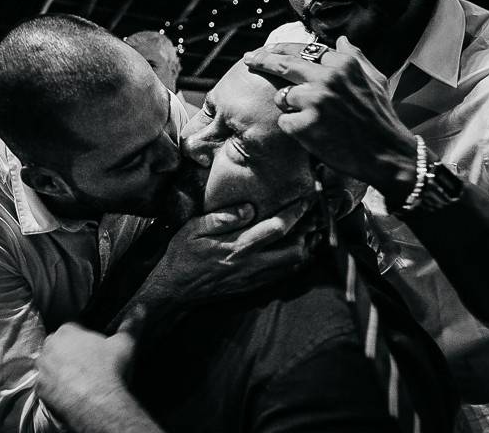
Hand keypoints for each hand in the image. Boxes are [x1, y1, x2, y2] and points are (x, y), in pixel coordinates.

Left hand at [36, 312, 143, 427]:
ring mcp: (42, 367)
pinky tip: (68, 393)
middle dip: (69, 354)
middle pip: (58, 346)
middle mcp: (49, 345)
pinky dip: (53, 388)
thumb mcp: (125, 344)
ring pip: (49, 365)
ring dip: (59, 370)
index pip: (73, 330)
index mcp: (67, 330)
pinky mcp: (39, 387)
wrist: (98, 402)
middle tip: (87, 367)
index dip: (84, 341)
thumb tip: (141, 308)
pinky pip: (45, 385)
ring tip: (78, 381)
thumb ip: (131, 324)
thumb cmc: (111, 369)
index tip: (94, 352)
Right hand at [158, 197, 312, 302]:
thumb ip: (220, 218)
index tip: (306, 200)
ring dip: (305, 248)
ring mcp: (253, 277)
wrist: (175, 289)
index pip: (275, 229)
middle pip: (294, 251)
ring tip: (310, 231)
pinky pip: (282, 276)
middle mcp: (250, 264)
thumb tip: (248, 208)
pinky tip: (296, 251)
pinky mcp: (252, 286)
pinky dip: (295, 263)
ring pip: (292, 266)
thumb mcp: (192, 229)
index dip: (295, 214)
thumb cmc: (181, 255)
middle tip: (313, 216)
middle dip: (308, 233)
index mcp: (237, 246)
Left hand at [243, 37, 417, 203]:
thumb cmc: (380, 118)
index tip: (268, 49)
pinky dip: (294, 128)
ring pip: (282, 97)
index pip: (304, 49)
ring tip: (315, 120)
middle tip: (248, 59)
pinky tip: (314, 134)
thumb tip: (341, 40)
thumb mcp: (375, 80)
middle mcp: (327, 78)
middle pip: (284, 63)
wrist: (387, 154)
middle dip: (262, 59)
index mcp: (343, 64)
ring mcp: (314, 101)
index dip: (282, 48)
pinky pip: (285, 121)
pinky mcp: (304, 124)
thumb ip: (356, 58)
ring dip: (291, 108)